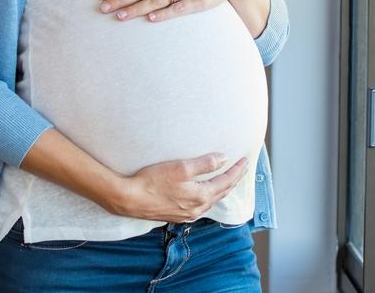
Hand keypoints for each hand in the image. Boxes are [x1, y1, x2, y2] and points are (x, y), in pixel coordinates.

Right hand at [107, 153, 248, 222]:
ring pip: (211, 201)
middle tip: (241, 169)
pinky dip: (208, 198)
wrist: (129, 199)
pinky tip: (204, 195)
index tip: (245, 160)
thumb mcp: (181, 167)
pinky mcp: (175, 215)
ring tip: (227, 180)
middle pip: (221, 193)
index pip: (226, 182)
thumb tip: (223, 158)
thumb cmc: (153, 181)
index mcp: (201, 196)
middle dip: (233, 180)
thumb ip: (205, 163)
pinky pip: (200, 207)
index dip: (237, 170)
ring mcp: (186, 215)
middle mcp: (197, 209)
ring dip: (221, 190)